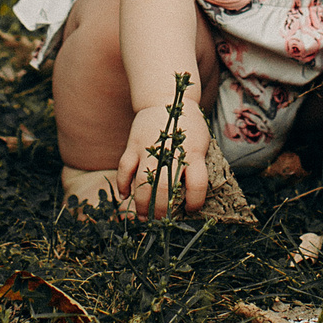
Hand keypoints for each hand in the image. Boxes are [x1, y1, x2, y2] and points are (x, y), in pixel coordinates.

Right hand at [117, 99, 213, 217]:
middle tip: (161, 224)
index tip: (191, 210)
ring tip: (142, 218)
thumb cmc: (187, 128)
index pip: (197, 183)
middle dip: (162, 212)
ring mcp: (149, 148)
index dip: (195, 202)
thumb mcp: (200, 143)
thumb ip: (195, 167)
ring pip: (142, 183)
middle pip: (166, 189)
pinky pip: (124, 169)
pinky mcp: (133, 145)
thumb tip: (190, 200)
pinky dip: (122, 184)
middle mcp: (171, 152)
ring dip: (141, 205)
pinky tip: (124, 196)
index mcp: (193, 152)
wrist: (165, 99)